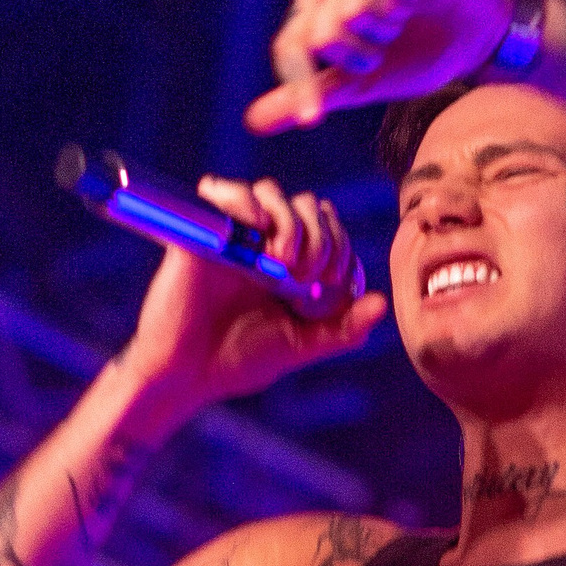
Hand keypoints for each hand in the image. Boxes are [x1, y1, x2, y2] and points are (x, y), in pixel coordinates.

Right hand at [126, 178, 386, 411]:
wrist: (184, 374)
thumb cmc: (237, 362)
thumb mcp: (299, 346)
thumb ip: (342, 330)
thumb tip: (382, 303)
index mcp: (290, 265)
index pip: (330, 230)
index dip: (341, 249)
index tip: (331, 284)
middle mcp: (263, 243)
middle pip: (308, 206)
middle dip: (322, 237)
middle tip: (308, 275)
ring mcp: (232, 235)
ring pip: (273, 193)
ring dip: (291, 221)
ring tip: (284, 261)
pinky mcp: (200, 232)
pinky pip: (222, 192)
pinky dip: (245, 200)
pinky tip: (257, 226)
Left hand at [247, 0, 511, 130]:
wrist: (480, 38)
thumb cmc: (422, 53)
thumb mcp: (364, 83)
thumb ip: (314, 94)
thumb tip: (252, 121)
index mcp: (322, 8)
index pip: (292, 44)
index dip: (300, 84)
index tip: (315, 118)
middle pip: (316, 30)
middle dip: (353, 58)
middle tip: (381, 54)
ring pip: (343, 6)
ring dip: (376, 33)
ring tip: (399, 27)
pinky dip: (391, 3)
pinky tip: (408, 7)